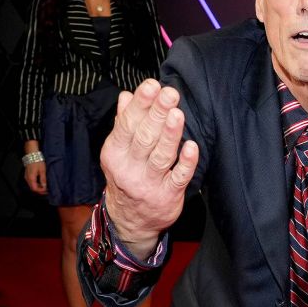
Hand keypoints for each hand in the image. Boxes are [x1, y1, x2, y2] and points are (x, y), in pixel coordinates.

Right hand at [101, 79, 197, 257]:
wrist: (130, 221)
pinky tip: (191, 146)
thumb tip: (126, 95)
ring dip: (170, 134)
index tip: (152, 85)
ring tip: (177, 113)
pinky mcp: (168, 196)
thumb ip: (124, 123)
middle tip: (170, 93)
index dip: (140, 104)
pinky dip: (185, 162)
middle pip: (145, 137)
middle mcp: (129, 168)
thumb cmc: (128, 176)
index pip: (127, 124)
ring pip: (161, 156)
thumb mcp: (119, 151)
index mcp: (115, 153)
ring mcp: (149, 183)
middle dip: (157, 113)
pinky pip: (178, 178)